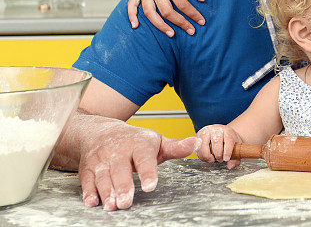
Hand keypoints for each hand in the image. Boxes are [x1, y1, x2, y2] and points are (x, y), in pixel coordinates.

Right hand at [78, 120, 197, 210]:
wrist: (101, 132)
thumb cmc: (135, 141)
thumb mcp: (157, 142)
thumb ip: (176, 147)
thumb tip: (197, 144)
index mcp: (139, 144)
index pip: (144, 159)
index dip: (147, 172)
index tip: (150, 186)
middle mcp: (119, 151)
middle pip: (120, 170)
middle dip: (122, 187)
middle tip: (126, 202)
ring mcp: (101, 159)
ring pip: (103, 176)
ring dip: (106, 191)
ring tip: (112, 205)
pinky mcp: (87, 167)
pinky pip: (87, 180)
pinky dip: (88, 191)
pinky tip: (93, 201)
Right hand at [127, 0, 204, 36]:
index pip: (182, 3)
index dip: (192, 14)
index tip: (201, 21)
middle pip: (166, 11)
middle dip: (180, 23)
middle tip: (191, 31)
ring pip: (149, 12)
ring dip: (160, 25)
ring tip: (171, 34)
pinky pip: (131, 5)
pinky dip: (131, 16)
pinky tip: (135, 26)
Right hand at [196, 124, 242, 168]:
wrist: (221, 134)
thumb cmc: (229, 143)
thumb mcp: (235, 149)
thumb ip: (235, 159)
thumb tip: (230, 166)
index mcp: (228, 131)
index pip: (229, 140)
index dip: (227, 151)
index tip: (226, 159)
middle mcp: (216, 129)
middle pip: (216, 141)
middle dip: (218, 154)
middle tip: (220, 160)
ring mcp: (206, 131)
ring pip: (204, 145)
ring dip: (208, 156)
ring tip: (212, 159)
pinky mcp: (198, 136)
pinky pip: (197, 148)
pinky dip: (201, 156)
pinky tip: (207, 158)